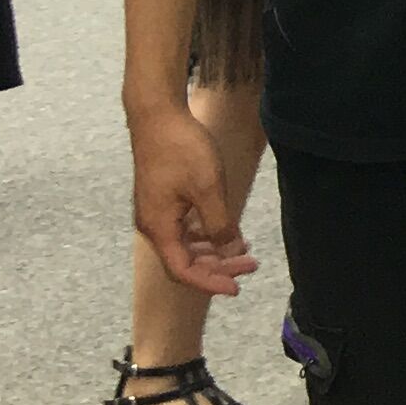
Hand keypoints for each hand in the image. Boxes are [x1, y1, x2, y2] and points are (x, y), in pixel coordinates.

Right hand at [129, 101, 255, 298]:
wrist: (158, 116)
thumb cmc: (182, 149)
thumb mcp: (208, 187)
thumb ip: (219, 223)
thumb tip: (230, 252)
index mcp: (159, 228)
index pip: (182, 270)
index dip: (209, 282)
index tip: (236, 288)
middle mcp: (154, 226)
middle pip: (185, 261)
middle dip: (218, 267)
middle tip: (251, 266)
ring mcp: (157, 213)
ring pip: (186, 246)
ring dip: (214, 252)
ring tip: (245, 252)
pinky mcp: (164, 200)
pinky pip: (185, 229)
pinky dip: (206, 235)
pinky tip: (228, 232)